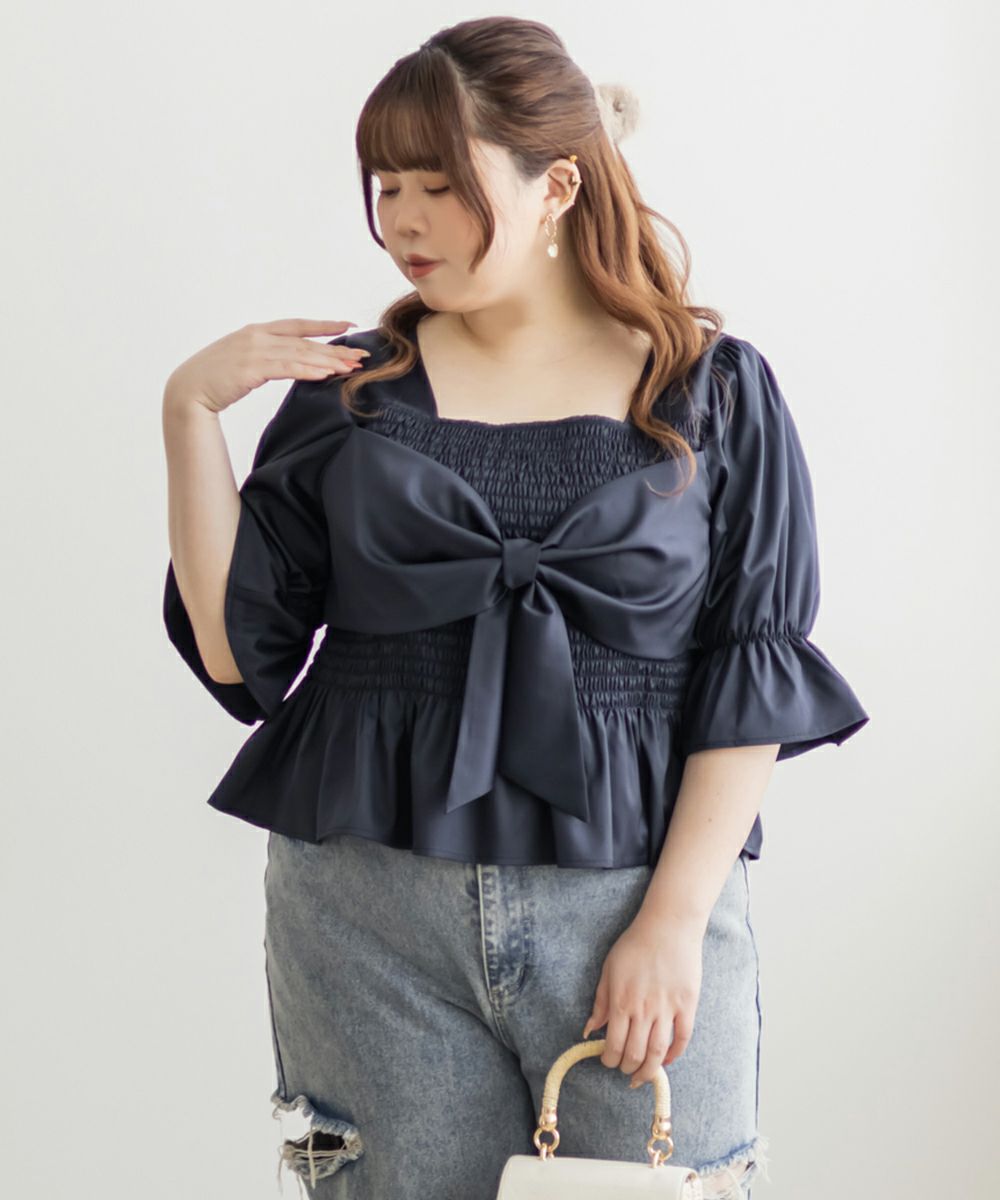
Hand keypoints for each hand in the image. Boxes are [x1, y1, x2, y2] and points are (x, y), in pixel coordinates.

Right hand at [164, 318, 369, 414]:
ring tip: (352, 368)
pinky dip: (309, 370)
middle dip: (335, 349)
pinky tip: (327, 374)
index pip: (297, 325)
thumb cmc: (214, 380)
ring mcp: (254, 349)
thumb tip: (287, 363)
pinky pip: (287, 368)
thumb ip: (265, 357)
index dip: (324, 325)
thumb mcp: (242, 361)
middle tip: (361, 356)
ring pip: (300, 354)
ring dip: (328, 361)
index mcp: (256, 331)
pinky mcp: (251, 367)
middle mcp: (258, 336)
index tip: (349, 325)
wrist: (188, 390)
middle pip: (305, 342)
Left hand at [580, 913, 703, 1087]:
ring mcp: (668, 1008)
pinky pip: (683, 1039)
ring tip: (643, 1075)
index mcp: (621, 1001)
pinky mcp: (688, 1005)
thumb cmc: (634, 945)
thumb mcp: (609, 970)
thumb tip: (589, 1031)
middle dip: (627, 1068)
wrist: (668, 926)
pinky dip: (675, 1055)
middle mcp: (644, 1009)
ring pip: (659, 1053)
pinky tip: (667, 1060)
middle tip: (625, 1070)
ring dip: (649, 1070)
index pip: (613, 1045)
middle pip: (635, 1054)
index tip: (608, 1061)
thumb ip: (600, 1002)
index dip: (609, 1060)